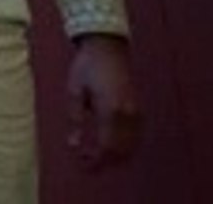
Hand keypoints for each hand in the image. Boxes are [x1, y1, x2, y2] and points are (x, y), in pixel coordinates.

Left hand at [66, 34, 140, 169]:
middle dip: (105, 161)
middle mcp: (127, 114)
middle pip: (120, 150)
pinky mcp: (138, 107)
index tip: (84, 166)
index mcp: (110, 110)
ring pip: (131, 145)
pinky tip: (110, 144)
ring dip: (115, 155)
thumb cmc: (87, 66)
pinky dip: (124, 145)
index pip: (106, 146)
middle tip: (87, 163)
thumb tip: (74, 144)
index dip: (96, 161)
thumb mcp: (75, 91)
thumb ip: (75, 118)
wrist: (107, 46)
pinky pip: (135, 135)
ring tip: (95, 154)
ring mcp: (135, 111)